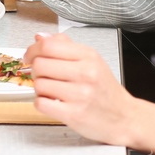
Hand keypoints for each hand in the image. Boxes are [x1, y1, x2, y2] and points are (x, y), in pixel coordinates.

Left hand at [24, 33, 154, 154]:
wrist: (124, 117)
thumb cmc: (105, 89)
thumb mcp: (91, 60)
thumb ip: (64, 46)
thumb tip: (39, 37)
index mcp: (88, 56)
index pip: (48, 45)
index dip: (32, 50)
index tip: (30, 55)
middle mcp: (85, 73)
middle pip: (40, 64)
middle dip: (35, 70)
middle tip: (43, 75)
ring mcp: (80, 95)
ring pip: (39, 84)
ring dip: (40, 88)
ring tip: (52, 90)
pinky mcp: (74, 115)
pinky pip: (41, 104)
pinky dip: (42, 103)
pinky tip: (53, 102)